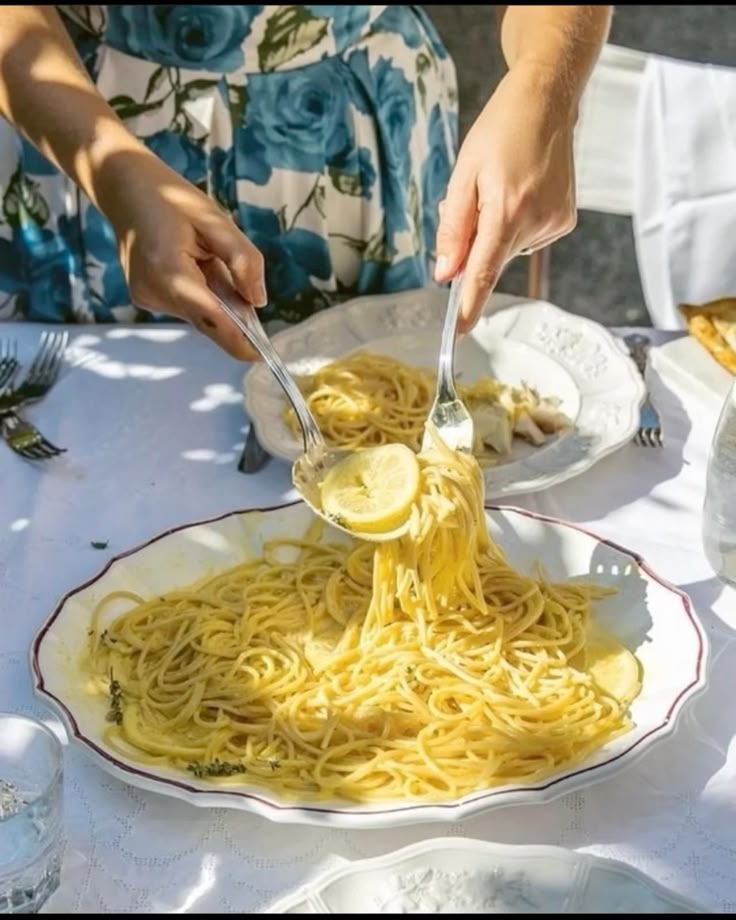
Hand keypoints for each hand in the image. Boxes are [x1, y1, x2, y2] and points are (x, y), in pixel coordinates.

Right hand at [98, 150, 266, 358]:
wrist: (124, 187)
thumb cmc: (171, 198)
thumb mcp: (216, 220)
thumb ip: (242, 261)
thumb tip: (258, 301)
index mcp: (169, 272)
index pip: (212, 319)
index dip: (239, 341)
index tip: (262, 357)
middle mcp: (153, 293)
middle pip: (208, 319)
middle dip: (232, 311)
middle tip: (237, 277)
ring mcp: (146, 298)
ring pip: (200, 313)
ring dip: (216, 296)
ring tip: (203, 255)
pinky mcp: (146, 298)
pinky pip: (187, 306)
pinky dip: (202, 293)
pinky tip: (193, 263)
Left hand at [434, 62, 577, 330]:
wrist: (548, 102)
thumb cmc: (500, 131)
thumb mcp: (463, 175)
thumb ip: (454, 228)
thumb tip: (445, 273)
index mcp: (506, 211)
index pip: (483, 273)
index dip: (469, 305)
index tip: (459, 332)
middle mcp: (536, 222)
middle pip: (492, 259)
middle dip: (474, 243)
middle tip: (473, 200)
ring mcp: (555, 223)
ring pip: (509, 248)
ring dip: (496, 231)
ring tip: (501, 187)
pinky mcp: (564, 221)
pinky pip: (527, 238)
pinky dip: (516, 225)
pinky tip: (521, 193)